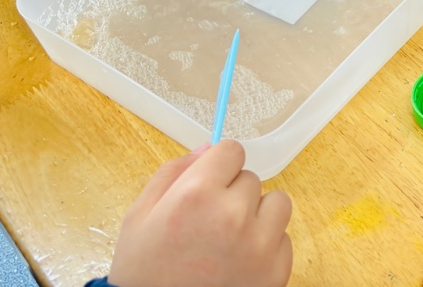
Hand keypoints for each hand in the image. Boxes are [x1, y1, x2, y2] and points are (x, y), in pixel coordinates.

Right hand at [108, 141, 292, 286]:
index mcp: (197, 194)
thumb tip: (208, 148)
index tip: (209, 184)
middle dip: (232, 194)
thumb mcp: (139, 216)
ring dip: (257, 215)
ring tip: (229, 240)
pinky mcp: (276, 271)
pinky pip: (283, 238)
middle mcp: (233, 214)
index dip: (218, 167)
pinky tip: (238, 262)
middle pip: (251, 178)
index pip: (232, 150)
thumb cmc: (144, 274)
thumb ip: (173, 172)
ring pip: (276, 203)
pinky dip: (266, 246)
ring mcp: (259, 244)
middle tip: (208, 224)